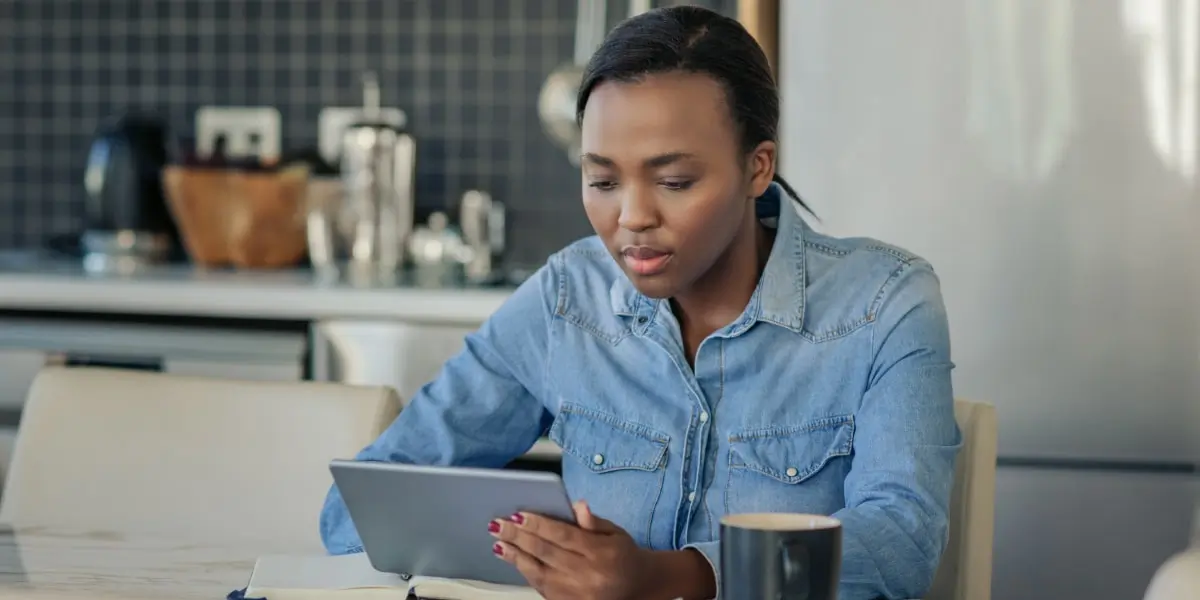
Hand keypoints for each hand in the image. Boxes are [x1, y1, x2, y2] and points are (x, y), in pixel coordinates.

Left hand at [488, 500, 653, 599]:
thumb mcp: (615, 532)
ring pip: (540, 573)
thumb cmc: (623, 554)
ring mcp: (578, 594)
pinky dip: (527, 572)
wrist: (639, 587)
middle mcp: (589, 575)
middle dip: (519, 537)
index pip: (563, 536)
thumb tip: (577, 505)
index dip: (538, 524)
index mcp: (602, 553)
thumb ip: (594, 521)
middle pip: (547, 553)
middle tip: (498, 525)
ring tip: (499, 543)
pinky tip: (515, 560)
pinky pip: (543, 588)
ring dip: (516, 557)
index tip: (517, 514)